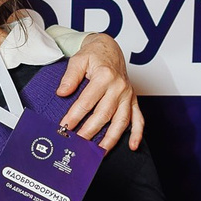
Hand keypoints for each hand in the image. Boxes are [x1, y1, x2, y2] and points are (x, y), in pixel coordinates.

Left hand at [60, 34, 143, 151]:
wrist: (109, 49)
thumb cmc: (94, 55)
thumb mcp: (78, 60)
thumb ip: (70, 77)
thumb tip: (62, 92)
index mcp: (105, 76)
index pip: (87, 101)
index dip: (75, 116)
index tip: (65, 127)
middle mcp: (119, 87)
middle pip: (104, 114)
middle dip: (90, 131)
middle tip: (77, 143)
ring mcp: (128, 95)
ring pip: (121, 120)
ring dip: (111, 138)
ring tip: (100, 151)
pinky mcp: (133, 100)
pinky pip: (138, 118)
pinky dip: (137, 133)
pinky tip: (133, 146)